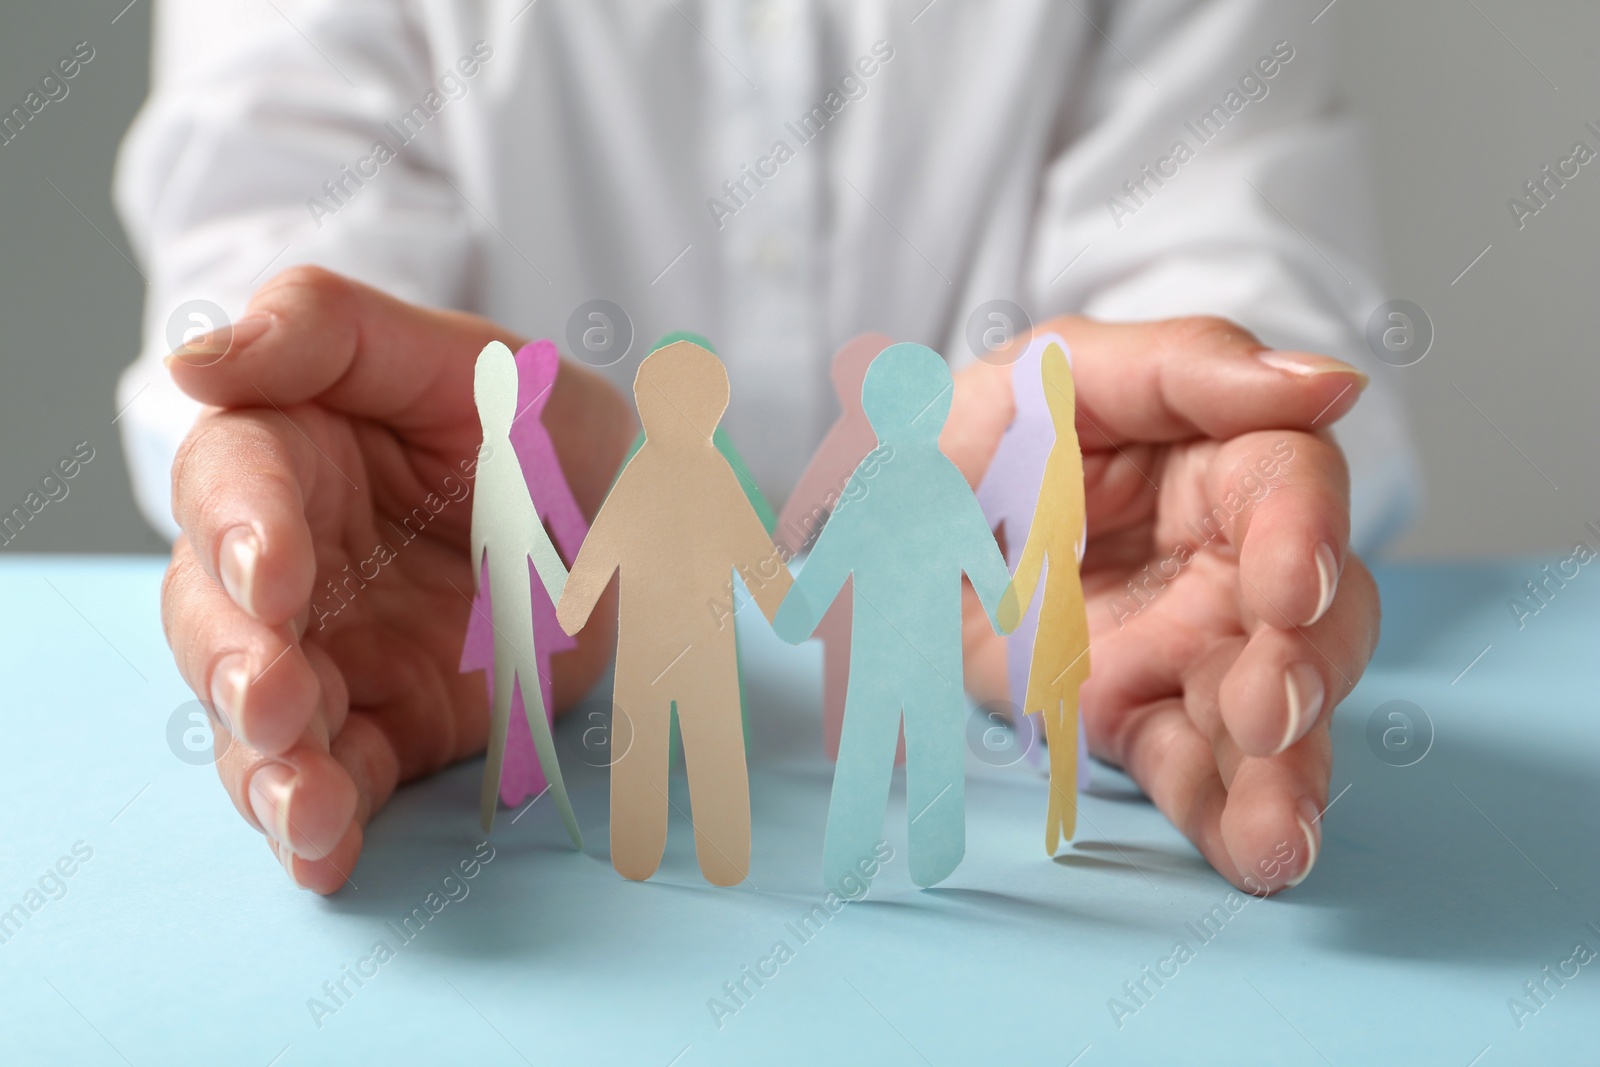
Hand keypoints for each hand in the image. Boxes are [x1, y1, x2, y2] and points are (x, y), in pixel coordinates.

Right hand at [162, 267, 633, 891]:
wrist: (629, 516)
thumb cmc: (538, 423)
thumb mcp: (469, 358)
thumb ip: (330, 330)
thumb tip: (193, 359)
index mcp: (294, 453)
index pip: (234, 482)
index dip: (242, 528)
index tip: (276, 571)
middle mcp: (291, 562)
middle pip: (215, 613)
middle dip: (235, 663)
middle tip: (273, 697)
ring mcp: (331, 652)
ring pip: (259, 716)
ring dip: (269, 764)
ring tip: (304, 805)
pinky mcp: (383, 723)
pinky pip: (336, 777)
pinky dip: (322, 824)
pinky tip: (324, 857)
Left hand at [948, 315, 1377, 893]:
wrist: (896, 513)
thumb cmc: (987, 424)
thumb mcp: (1055, 371)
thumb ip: (1186, 366)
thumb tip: (1333, 384)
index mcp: (1217, 457)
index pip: (1291, 486)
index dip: (1306, 534)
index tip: (1288, 587)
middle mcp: (1225, 559)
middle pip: (1313, 614)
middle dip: (1303, 669)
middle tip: (1264, 714)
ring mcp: (1187, 645)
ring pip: (1270, 710)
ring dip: (1286, 773)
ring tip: (1279, 835)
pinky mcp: (1136, 711)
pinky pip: (1190, 767)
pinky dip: (1223, 818)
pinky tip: (1255, 859)